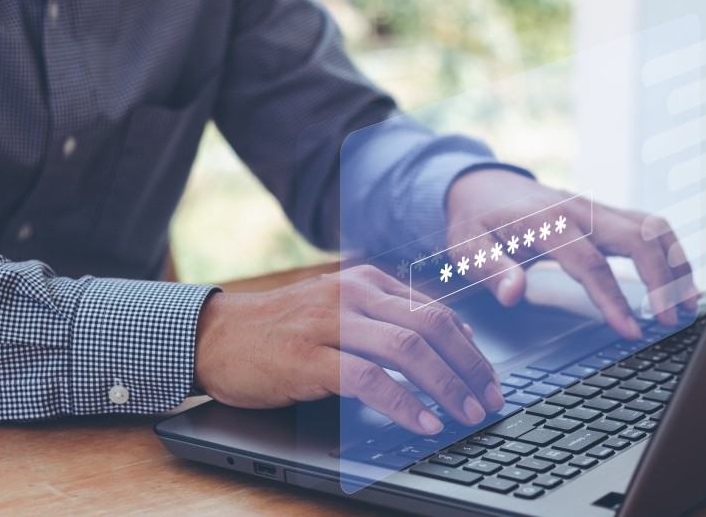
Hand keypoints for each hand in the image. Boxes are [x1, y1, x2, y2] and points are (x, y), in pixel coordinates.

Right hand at [193, 265, 503, 434]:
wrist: (217, 335)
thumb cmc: (282, 329)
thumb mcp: (340, 311)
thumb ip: (387, 319)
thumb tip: (449, 341)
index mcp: (366, 283)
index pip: (435, 310)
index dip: (470, 348)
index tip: (488, 378)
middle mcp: (353, 295)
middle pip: (431, 325)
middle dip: (469, 366)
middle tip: (489, 399)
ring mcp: (329, 323)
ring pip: (407, 348)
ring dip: (446, 385)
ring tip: (466, 414)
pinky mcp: (307, 357)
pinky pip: (368, 379)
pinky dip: (402, 403)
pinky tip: (422, 422)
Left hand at [446, 169, 699, 338]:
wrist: (481, 186)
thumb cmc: (475, 222)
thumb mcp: (465, 248)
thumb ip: (490, 270)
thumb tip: (513, 295)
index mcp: (545, 221)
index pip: (589, 262)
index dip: (613, 298)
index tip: (631, 330)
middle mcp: (578, 210)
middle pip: (636, 238)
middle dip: (661, 278)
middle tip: (672, 320)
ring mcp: (595, 208)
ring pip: (651, 227)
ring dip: (675, 263)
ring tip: (687, 305)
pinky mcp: (605, 212)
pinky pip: (648, 226)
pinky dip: (669, 251)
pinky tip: (678, 281)